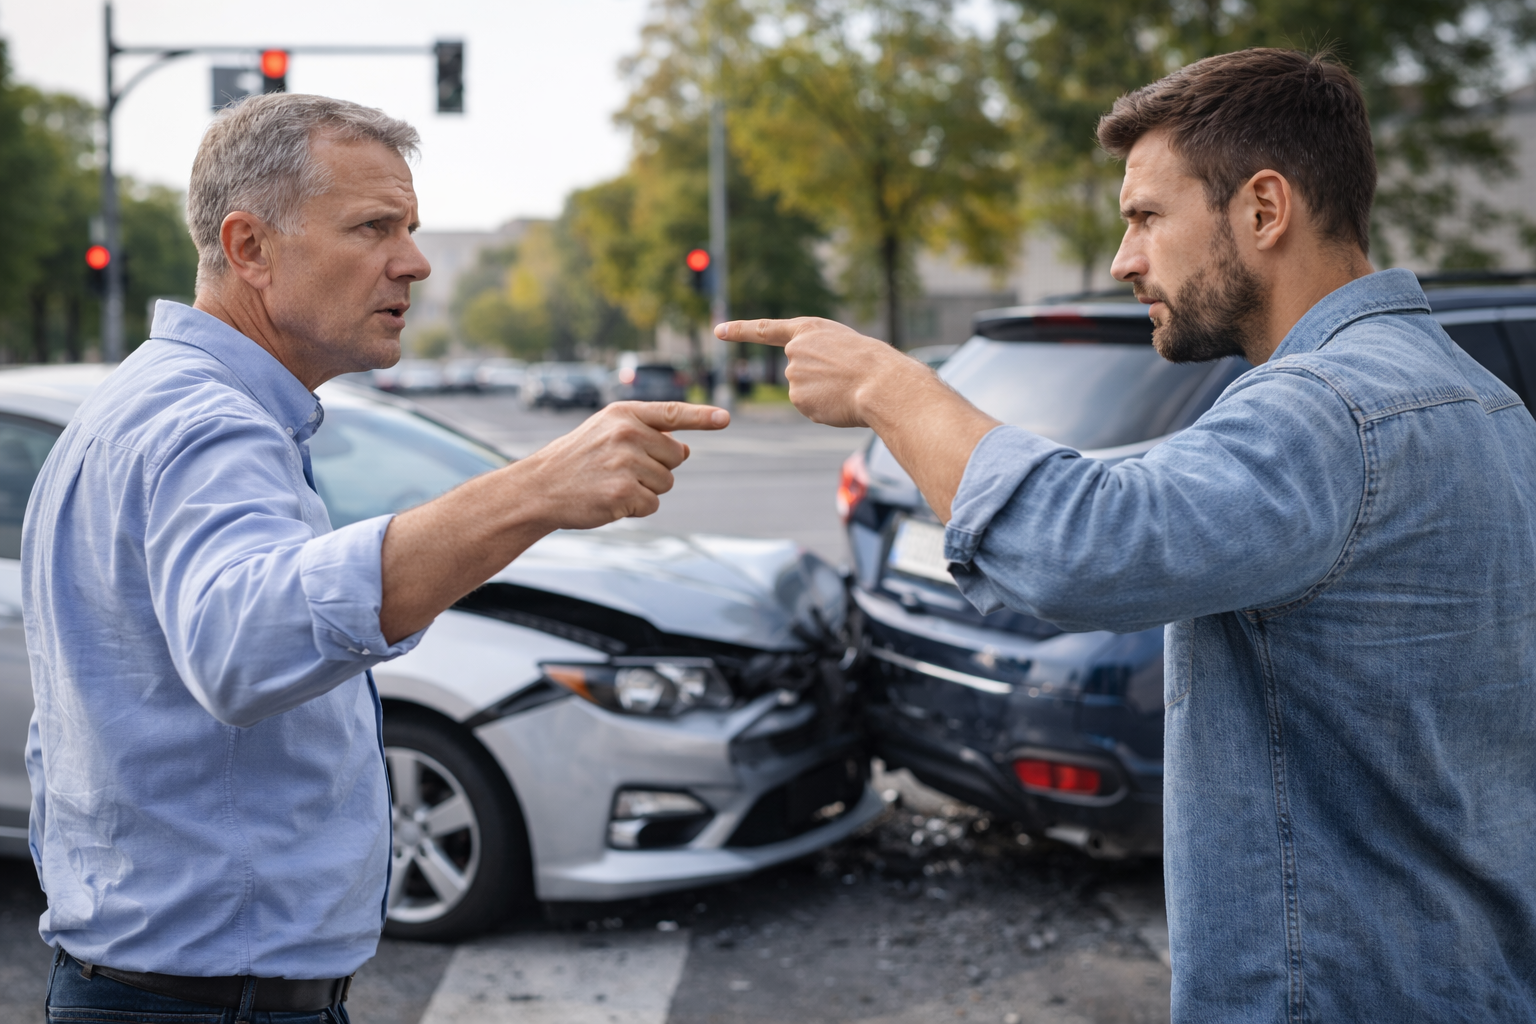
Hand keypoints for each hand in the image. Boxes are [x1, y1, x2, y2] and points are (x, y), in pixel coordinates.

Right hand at [518, 401, 729, 529]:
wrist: (539, 488)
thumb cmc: (578, 460)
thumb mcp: (606, 432)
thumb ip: (647, 434)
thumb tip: (687, 448)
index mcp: (624, 414)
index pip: (672, 413)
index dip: (702, 417)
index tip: (725, 418)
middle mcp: (627, 434)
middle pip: (677, 456)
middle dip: (658, 467)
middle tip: (621, 469)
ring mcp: (625, 463)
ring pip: (666, 483)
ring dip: (646, 490)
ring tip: (612, 483)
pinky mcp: (623, 493)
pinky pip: (652, 504)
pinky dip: (636, 508)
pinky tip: (611, 500)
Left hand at [717, 315, 998, 523]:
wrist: (885, 383)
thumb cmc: (876, 364)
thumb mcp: (846, 346)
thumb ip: (821, 357)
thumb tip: (808, 386)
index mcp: (809, 329)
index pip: (765, 329)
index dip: (741, 330)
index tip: (718, 331)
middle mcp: (794, 350)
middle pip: (797, 372)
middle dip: (817, 380)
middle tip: (846, 379)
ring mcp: (794, 376)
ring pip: (803, 393)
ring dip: (823, 396)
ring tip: (847, 390)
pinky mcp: (798, 400)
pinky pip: (810, 409)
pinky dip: (825, 410)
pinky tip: (842, 403)